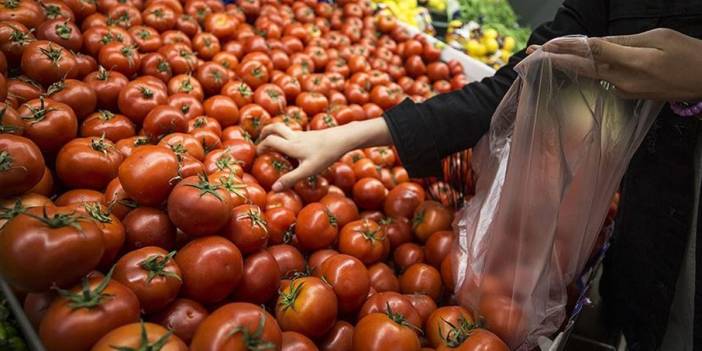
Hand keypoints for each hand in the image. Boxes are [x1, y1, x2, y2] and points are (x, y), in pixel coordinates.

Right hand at [256, 118, 392, 190]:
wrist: (342, 139)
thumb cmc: (326, 155)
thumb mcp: (308, 170)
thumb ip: (291, 179)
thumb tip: (274, 189)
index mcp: (291, 145)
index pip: (269, 141)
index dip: (260, 146)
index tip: (257, 155)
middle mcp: (295, 137)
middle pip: (275, 127)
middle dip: (265, 132)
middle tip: (260, 140)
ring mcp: (303, 135)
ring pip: (285, 129)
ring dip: (276, 133)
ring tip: (273, 144)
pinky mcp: (311, 135)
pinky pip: (294, 134)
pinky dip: (288, 137)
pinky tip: (293, 148)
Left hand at [527, 29, 701, 100]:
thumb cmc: (688, 55)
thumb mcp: (659, 38)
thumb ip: (625, 41)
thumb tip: (598, 42)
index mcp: (633, 64)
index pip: (592, 52)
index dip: (567, 47)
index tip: (546, 44)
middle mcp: (624, 81)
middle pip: (582, 68)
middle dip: (554, 60)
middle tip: (529, 54)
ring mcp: (625, 90)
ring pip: (590, 74)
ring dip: (566, 65)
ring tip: (543, 57)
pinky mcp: (628, 94)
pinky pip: (602, 79)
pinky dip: (585, 70)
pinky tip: (571, 64)